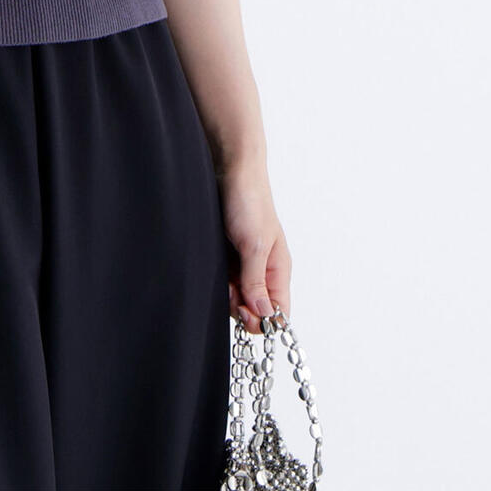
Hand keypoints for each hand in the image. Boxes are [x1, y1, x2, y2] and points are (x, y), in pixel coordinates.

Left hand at [219, 163, 291, 333]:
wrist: (229, 170)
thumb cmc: (249, 202)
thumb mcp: (254, 244)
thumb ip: (257, 280)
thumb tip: (265, 314)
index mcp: (278, 269)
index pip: (279, 311)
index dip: (263, 320)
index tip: (246, 312)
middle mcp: (262, 270)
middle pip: (255, 309)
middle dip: (240, 306)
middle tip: (229, 289)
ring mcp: (243, 264)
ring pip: (237, 296)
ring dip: (226, 293)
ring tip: (219, 274)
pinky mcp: (226, 256)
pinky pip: (223, 280)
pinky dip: (216, 280)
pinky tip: (211, 267)